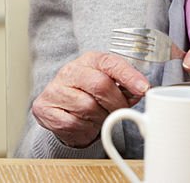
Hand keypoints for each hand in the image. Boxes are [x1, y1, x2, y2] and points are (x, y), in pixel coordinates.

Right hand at [32, 51, 149, 148]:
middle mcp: (70, 71)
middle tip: (120, 111)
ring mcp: (56, 89)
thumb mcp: (108, 84)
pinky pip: (73, 123)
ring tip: (98, 117)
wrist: (58, 107)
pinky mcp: (45, 108)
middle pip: (100, 85)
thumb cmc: (88, 94)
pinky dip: (84, 128)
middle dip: (116, 103)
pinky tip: (84, 124)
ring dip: (99, 118)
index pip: (110, 62)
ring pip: (88, 107)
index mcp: (88, 60)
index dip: (129, 75)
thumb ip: (126, 87)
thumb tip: (142, 90)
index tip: (144, 88)